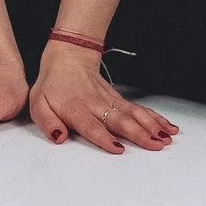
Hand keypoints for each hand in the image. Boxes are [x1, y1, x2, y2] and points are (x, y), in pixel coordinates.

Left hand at [28, 42, 177, 153]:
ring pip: (134, 114)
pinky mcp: (119, 99)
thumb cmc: (53, 85)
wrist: (68, 57)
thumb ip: (47, 123)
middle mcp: (97, 106)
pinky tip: (167, 126)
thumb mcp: (38, 104)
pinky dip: (154, 118)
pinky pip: (139, 109)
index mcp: (77, 110)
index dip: (105, 138)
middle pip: (121, 121)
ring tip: (166, 137)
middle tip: (155, 144)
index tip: (118, 148)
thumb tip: (59, 137)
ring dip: (151, 126)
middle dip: (139, 134)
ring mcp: (111, 101)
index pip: (93, 126)